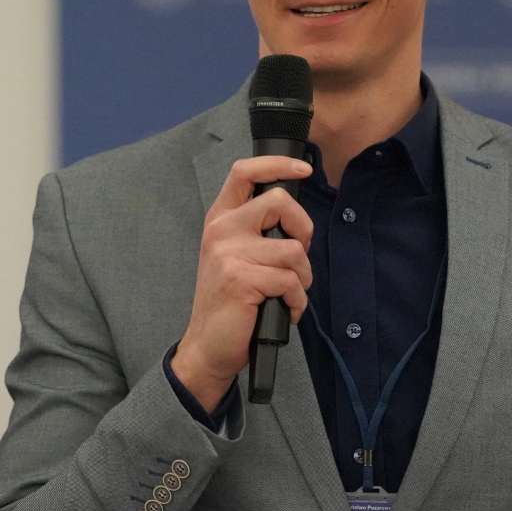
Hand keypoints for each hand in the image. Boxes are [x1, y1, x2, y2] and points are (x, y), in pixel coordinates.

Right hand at [172, 156, 313, 409]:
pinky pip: (291, 281)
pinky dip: (297, 301)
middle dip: (304, 229)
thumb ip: (256, 230)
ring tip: (287, 293)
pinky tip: (285, 310)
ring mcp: (229, 254)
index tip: (304, 169)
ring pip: (294, 249)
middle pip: (280, 202)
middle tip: (298, 257)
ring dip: (302, 277)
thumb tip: (295, 216)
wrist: (207, 346)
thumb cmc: (230, 301)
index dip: (278, 163)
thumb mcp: (234, 255)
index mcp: (220, 219)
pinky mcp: (241, 280)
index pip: (244, 171)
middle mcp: (221, 230)